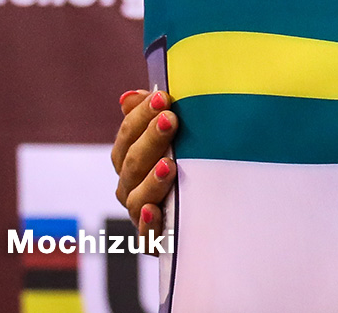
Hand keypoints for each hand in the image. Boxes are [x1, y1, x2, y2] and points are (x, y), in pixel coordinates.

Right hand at [112, 89, 178, 234]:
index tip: (163, 98)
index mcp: (131, 159)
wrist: (209, 214)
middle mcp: (131, 186)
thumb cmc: (190, 166)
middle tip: (171, 120)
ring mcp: (140, 213)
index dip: (141, 116)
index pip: (128, 135)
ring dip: (152, 180)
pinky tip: (154, 210)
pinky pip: (146, 235)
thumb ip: (153, 117)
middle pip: (131, 162)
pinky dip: (147, 223)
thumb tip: (128, 97)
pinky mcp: (154, 240)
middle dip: (151, 139)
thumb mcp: (176, 139)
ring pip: (137, 196)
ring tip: (169, 165)